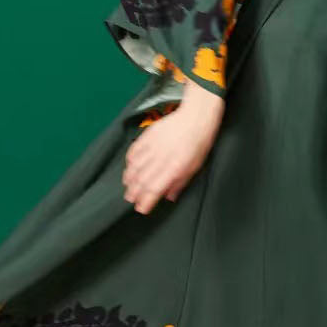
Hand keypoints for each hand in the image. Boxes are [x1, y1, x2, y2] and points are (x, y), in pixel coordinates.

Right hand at [122, 80, 224, 213]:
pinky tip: (129, 167)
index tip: (141, 208)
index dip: (145, 201)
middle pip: (141, 180)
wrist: (195, 117)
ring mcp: (152, 147)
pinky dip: (129, 161)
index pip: (154, 190)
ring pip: (134, 167)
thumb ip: (180, 183)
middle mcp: (160, 160)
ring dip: (129, 179)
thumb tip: (168, 197)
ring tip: (127, 186)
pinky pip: (134, 151)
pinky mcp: (148, 136)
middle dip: (134, 193)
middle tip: (130, 200)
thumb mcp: (195, 167)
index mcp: (173, 169)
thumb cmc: (199, 143)